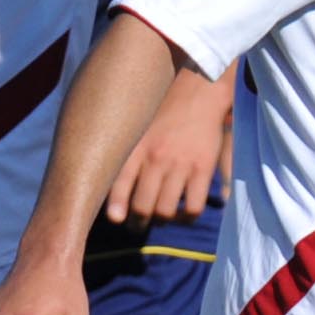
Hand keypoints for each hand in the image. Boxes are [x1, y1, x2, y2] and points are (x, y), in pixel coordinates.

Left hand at [106, 76, 230, 224]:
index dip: (115, 207)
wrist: (199, 90)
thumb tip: (111, 182)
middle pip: (143, 206)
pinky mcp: (203, 169)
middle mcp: (156, 159)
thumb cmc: (164, 108)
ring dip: (163, 219)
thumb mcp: (139, 127)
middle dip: (139, 222)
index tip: (116, 219)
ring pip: (166, 211)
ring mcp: (180, 165)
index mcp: (137, 148)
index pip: (119, 184)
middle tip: (139, 225)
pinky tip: (185, 213)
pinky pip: (193, 206)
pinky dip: (187, 216)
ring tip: (162, 217)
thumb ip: (127, 154)